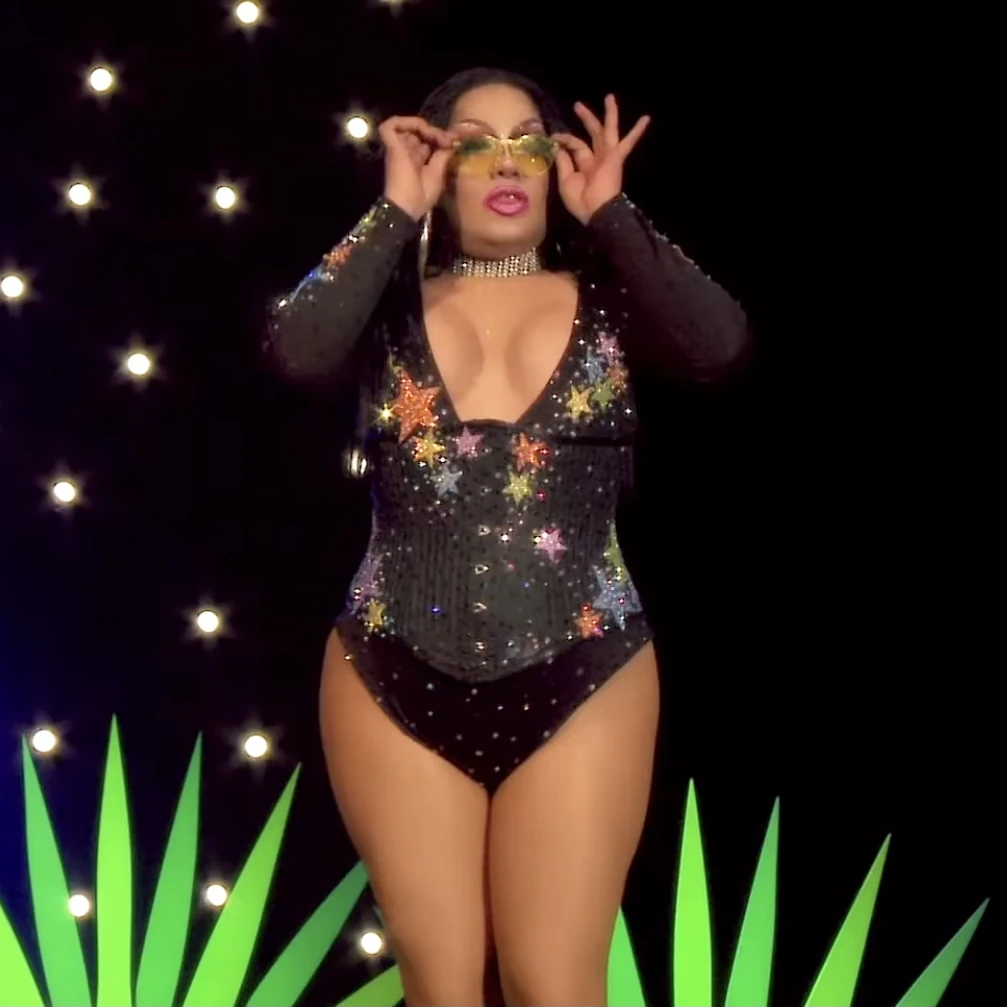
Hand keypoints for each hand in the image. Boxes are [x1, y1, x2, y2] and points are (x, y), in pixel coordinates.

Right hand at [379, 116, 455, 220]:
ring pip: (408, 126)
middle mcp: (407, 152)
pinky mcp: (391, 146)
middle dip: (435, 131)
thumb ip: (443, 156)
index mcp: (417, 161)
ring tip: (436, 136)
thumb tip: (451, 141)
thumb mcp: (438, 174)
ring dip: (423, 126)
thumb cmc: (421, 197)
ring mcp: (398, 148)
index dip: (440, 137)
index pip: (427, 141)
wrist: (406, 207)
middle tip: (447, 139)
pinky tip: (421, 129)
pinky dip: (406, 121)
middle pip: (420, 132)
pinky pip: (392, 124)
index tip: (454, 142)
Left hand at [553, 95, 649, 224]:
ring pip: (609, 131)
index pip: (575, 145)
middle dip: (586, 119)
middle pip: (592, 134)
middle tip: (577, 105)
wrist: (596, 211)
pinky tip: (647, 118)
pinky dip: (637, 131)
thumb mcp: (565, 181)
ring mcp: (608, 157)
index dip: (564, 139)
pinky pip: (628, 142)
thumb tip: (558, 146)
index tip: (554, 137)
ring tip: (610, 97)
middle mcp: (597, 158)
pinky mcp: (616, 157)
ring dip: (610, 114)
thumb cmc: (580, 200)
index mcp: (584, 165)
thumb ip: (564, 162)